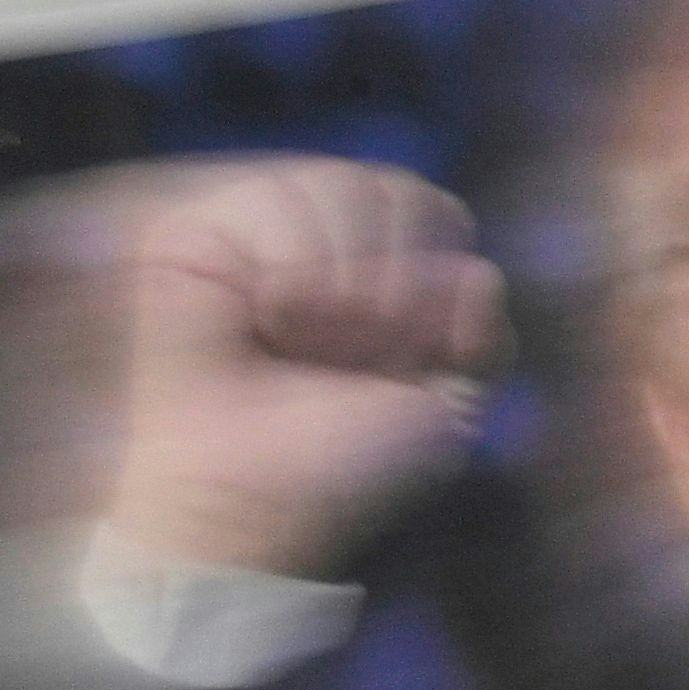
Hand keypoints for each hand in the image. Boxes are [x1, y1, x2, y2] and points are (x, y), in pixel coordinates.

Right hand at [89, 156, 506, 578]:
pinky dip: (289, 267)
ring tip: (302, 341)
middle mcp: (329, 234)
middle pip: (401, 191)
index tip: (404, 361)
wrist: (250, 504)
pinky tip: (267, 318)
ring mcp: (262, 226)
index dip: (435, 289)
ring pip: (341, 185)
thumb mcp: (450, 409)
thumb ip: (489, 339)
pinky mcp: (199, 232)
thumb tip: (476, 276)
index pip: (443, 215)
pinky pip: (274, 198)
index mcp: (390, 263)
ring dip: (339, 283)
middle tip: (347, 357)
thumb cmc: (342, 460)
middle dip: (392, 290)